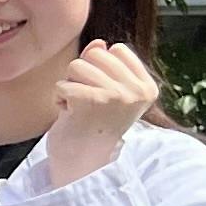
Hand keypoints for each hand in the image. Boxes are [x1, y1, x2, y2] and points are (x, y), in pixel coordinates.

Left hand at [45, 38, 157, 185]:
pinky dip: (59, 100)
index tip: (100, 95)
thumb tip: (98, 42)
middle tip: (87, 103)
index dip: (99, 68)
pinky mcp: (90, 100)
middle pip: (94, 55)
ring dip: (69, 87)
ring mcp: (115, 95)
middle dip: (82, 76)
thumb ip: (104, 65)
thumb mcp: (105, 92)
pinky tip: (69, 116)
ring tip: (78, 109)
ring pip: (76, 66)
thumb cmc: (92, 126)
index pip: (116, 50)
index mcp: (146, 87)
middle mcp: (135, 91)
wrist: (83, 163)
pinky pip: (62, 84)